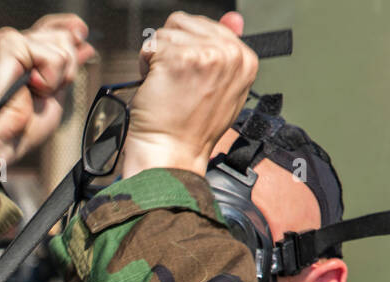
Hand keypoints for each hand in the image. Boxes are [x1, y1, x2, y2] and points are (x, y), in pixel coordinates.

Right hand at [0, 13, 94, 179]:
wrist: (2, 139)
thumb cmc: (21, 127)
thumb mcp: (54, 91)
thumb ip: (66, 65)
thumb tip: (84, 44)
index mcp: (20, 52)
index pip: (51, 27)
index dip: (70, 30)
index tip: (82, 35)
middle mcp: (13, 42)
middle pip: (63, 35)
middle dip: (67, 68)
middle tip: (42, 91)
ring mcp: (9, 40)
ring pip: (62, 44)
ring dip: (57, 78)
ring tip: (32, 92)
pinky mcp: (9, 44)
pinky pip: (53, 56)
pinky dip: (49, 80)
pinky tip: (30, 88)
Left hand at [119, 11, 256, 178]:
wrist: (172, 155)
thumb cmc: (191, 130)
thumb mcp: (222, 90)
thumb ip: (226, 52)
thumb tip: (234, 17)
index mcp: (245, 59)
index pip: (207, 27)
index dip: (187, 49)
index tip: (188, 77)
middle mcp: (230, 53)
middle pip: (185, 24)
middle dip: (171, 50)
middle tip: (176, 84)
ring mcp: (206, 54)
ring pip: (166, 33)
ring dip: (157, 59)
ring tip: (167, 86)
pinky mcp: (179, 58)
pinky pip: (150, 44)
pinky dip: (145, 65)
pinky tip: (156, 87)